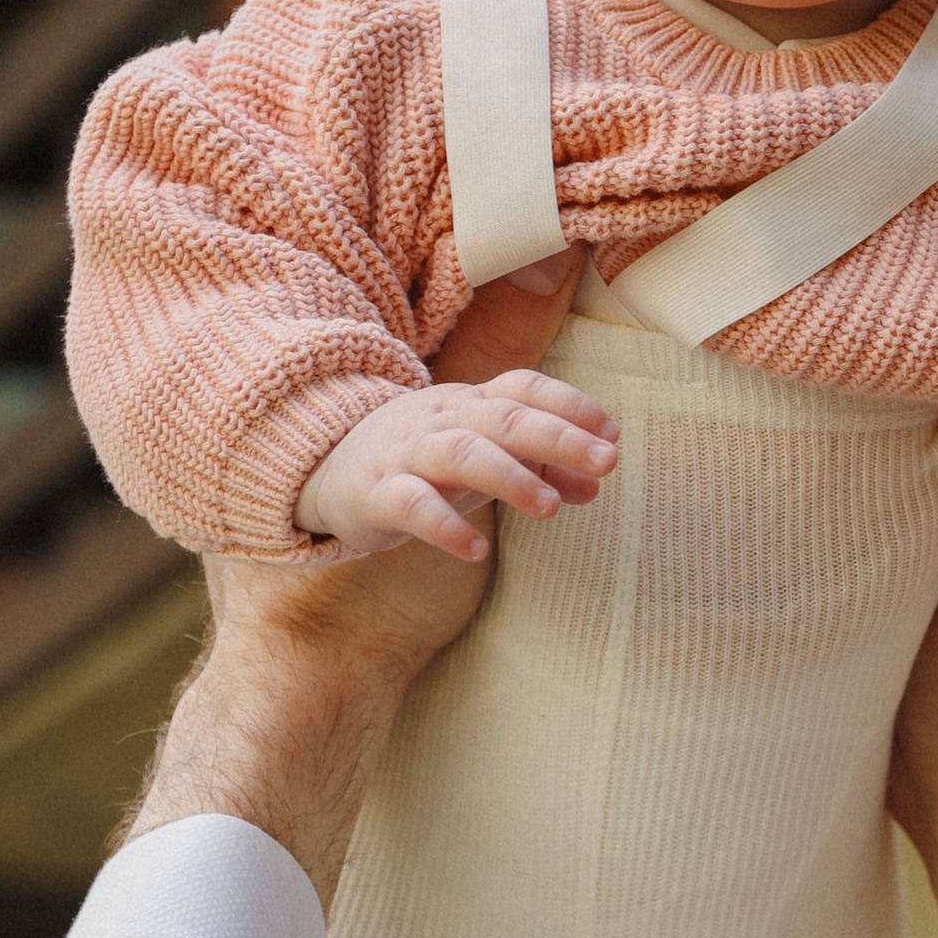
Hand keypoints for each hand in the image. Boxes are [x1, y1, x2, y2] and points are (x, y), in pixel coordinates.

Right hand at [296, 367, 618, 564]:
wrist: (325, 469)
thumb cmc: (422, 462)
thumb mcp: (481, 458)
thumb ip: (539, 467)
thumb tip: (595, 484)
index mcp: (470, 403)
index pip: (523, 388)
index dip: (569, 405)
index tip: (612, 432)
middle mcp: (442, 419)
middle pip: (504, 418)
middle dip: (558, 437)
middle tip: (606, 462)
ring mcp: (408, 454)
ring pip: (462, 453)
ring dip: (510, 477)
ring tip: (550, 509)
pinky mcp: (377, 495)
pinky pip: (412, 506)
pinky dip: (446, 526)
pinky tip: (477, 550)